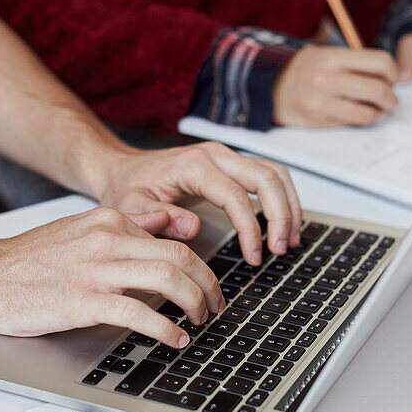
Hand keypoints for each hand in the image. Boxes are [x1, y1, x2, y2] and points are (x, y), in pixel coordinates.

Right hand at [0, 207, 223, 346]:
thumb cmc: (28, 261)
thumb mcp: (81, 231)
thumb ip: (125, 226)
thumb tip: (164, 223)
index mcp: (109, 221)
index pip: (172, 239)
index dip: (199, 266)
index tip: (207, 286)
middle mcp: (107, 240)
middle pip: (180, 256)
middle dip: (208, 284)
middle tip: (215, 305)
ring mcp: (96, 270)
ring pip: (168, 279)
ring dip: (194, 303)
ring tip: (200, 321)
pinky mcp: (83, 301)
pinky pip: (139, 313)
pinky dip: (165, 328)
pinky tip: (174, 339)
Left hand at [95, 143, 302, 264]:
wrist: (122, 169)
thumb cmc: (127, 188)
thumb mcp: (130, 207)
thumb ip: (158, 219)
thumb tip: (193, 228)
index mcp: (192, 165)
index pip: (235, 196)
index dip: (251, 229)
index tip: (254, 257)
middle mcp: (215, 154)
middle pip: (265, 178)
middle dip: (281, 216)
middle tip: (279, 250)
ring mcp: (226, 156)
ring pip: (274, 173)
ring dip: (289, 206)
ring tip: (288, 241)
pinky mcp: (232, 163)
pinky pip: (269, 175)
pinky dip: (283, 198)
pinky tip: (284, 225)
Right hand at [273, 45, 399, 127]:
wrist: (271, 88)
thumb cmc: (307, 70)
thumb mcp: (327, 55)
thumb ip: (356, 62)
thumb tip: (395, 75)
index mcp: (331, 57)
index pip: (379, 62)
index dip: (393, 72)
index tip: (393, 78)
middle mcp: (326, 78)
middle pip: (377, 89)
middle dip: (391, 98)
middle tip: (391, 100)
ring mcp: (321, 102)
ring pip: (368, 113)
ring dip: (379, 113)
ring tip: (378, 110)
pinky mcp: (318, 121)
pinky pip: (352, 123)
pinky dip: (362, 120)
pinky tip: (359, 114)